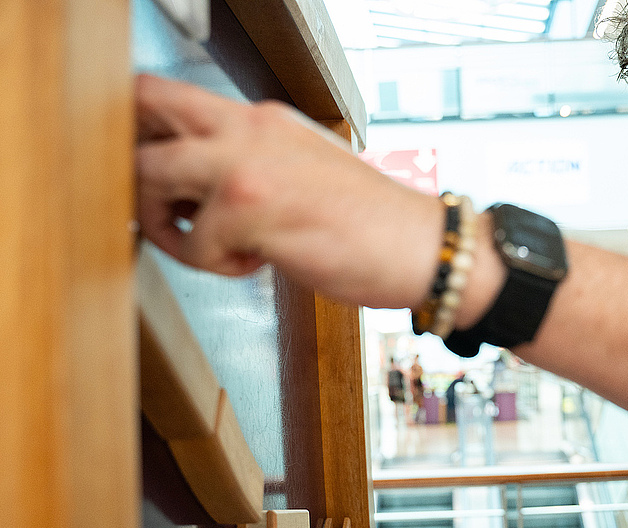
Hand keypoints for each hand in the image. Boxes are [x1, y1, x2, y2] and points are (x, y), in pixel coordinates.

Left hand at [134, 73, 441, 309]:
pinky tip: (257, 262)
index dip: (148, 132)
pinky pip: (194, 244)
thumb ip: (250, 165)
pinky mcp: (253, 209)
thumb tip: (195, 188)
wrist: (421, 248)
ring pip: (150, 174)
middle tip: (167, 208)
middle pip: (144, 108)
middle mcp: (249, 129)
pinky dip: (216, 266)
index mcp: (262, 120)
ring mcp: (248, 164)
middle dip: (141, 167)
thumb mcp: (303, 171)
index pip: (173, 95)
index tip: (161, 178)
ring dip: (166, 222)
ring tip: (210, 245)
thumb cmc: (371, 223)